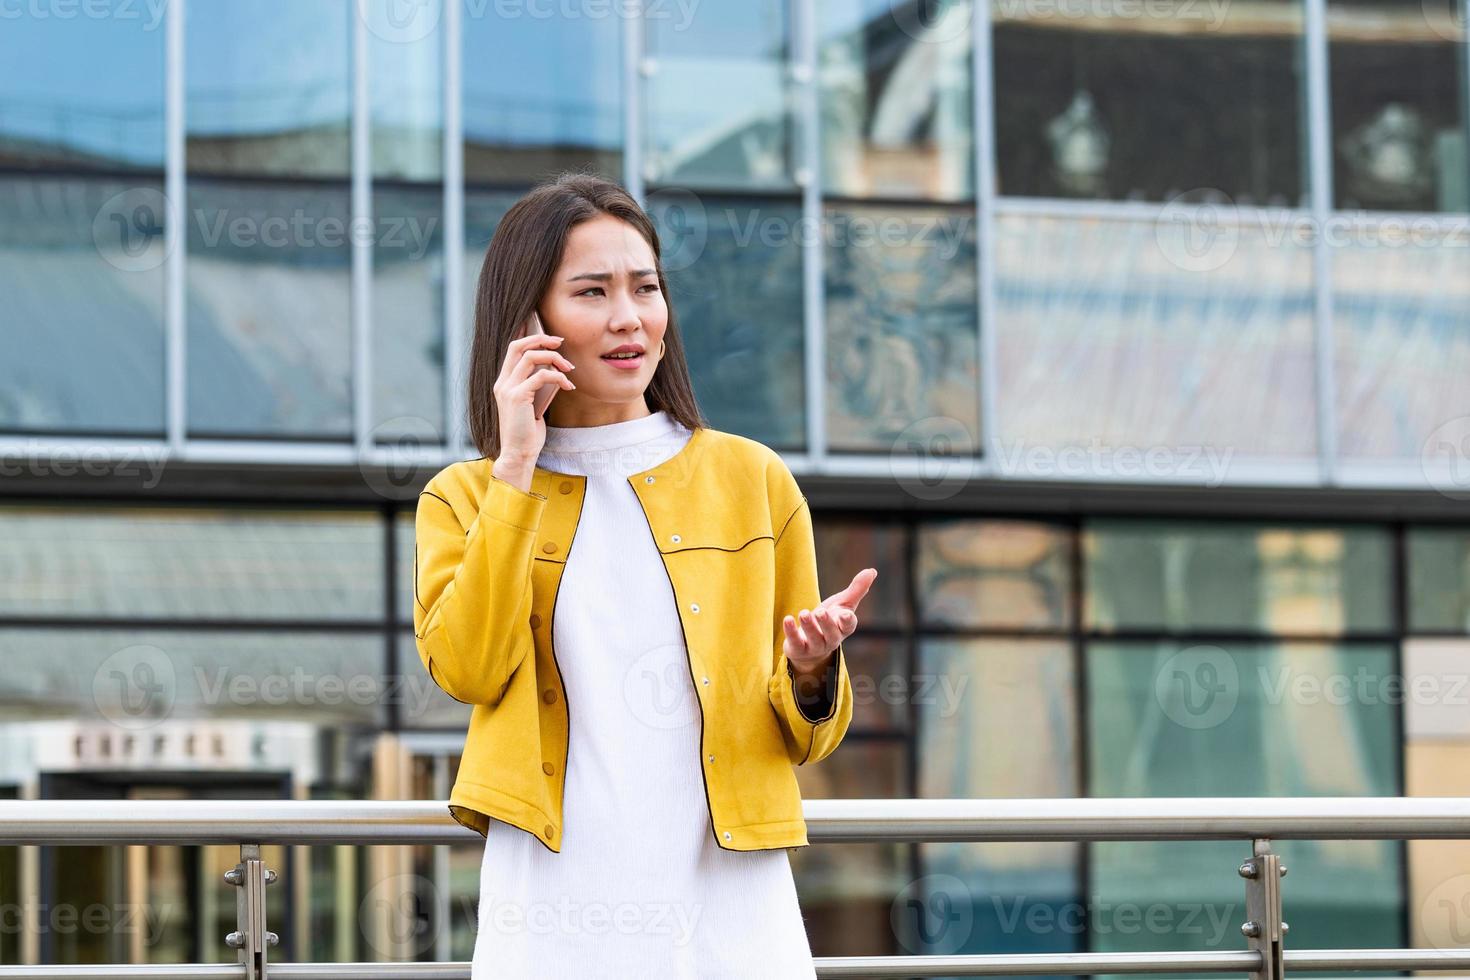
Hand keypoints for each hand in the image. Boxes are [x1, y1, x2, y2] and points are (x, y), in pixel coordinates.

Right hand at [492, 322, 576, 468]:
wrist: (518, 454)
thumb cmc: (527, 432)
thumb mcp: (531, 404)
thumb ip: (536, 386)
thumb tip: (554, 369)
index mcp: (504, 383)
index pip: (513, 349)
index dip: (530, 337)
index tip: (551, 338)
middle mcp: (502, 382)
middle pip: (518, 345)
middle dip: (541, 339)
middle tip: (560, 342)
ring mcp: (507, 389)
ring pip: (531, 357)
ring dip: (554, 358)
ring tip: (569, 369)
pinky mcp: (517, 397)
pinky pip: (542, 376)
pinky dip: (559, 377)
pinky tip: (568, 386)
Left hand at [782, 567, 876, 675]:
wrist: (809, 646)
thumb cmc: (830, 620)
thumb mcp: (842, 604)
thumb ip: (856, 590)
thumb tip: (872, 571)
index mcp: (843, 628)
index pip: (848, 626)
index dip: (847, 621)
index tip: (846, 614)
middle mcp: (831, 639)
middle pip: (831, 634)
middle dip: (826, 623)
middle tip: (820, 612)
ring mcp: (815, 647)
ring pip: (814, 639)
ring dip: (809, 626)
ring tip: (804, 613)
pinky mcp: (798, 649)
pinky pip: (795, 643)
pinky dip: (791, 632)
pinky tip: (788, 619)